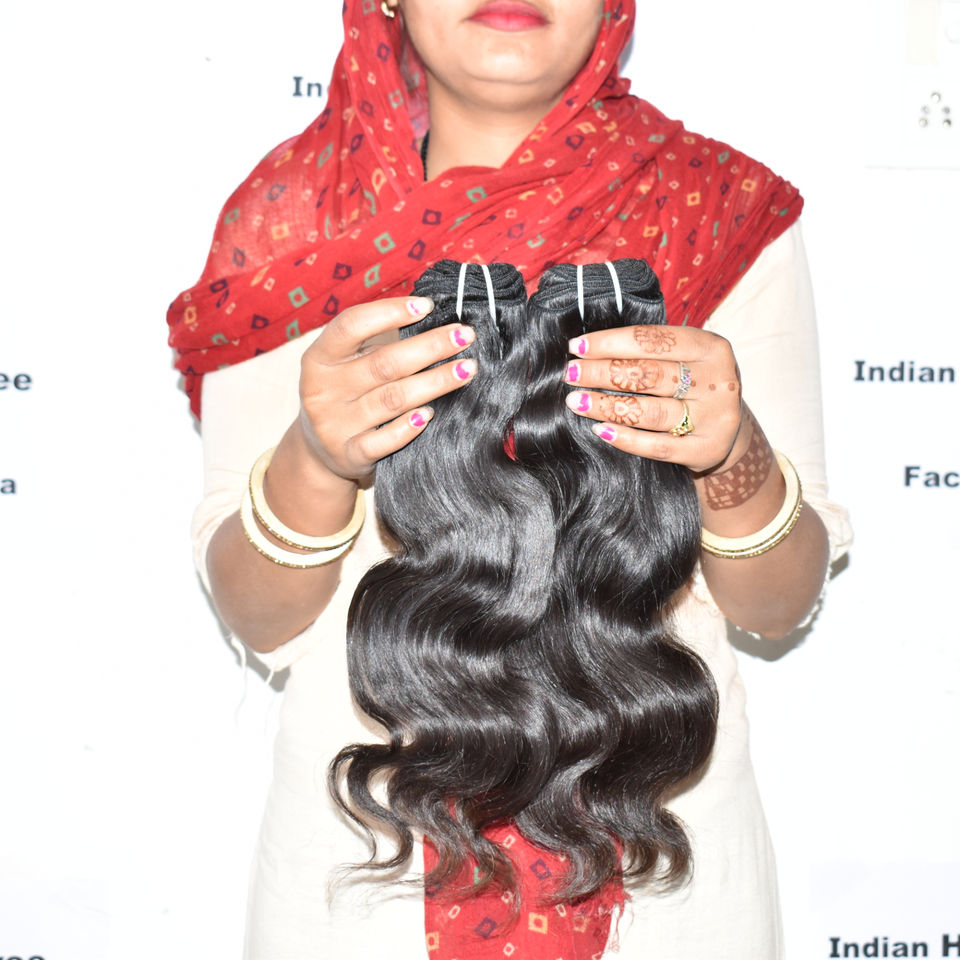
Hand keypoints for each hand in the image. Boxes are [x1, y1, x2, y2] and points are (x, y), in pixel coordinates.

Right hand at [298, 296, 477, 480]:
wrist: (319, 451)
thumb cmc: (345, 393)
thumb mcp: (345, 363)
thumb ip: (376, 343)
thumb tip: (432, 317)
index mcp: (319, 358)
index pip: (351, 325)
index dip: (390, 312)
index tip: (428, 306)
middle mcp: (322, 390)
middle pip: (384, 363)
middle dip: (431, 347)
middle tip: (465, 336)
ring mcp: (334, 424)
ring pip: (392, 399)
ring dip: (435, 383)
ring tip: (466, 370)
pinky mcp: (348, 454)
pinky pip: (384, 440)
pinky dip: (409, 427)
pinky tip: (431, 414)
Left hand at [563, 325, 745, 473]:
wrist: (729, 430)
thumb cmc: (693, 386)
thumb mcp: (684, 359)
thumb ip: (649, 352)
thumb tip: (587, 349)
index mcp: (711, 347)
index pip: (653, 340)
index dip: (610, 342)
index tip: (576, 347)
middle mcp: (718, 380)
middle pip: (649, 374)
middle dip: (602, 373)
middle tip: (570, 374)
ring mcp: (715, 417)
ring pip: (651, 411)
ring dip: (606, 406)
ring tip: (576, 401)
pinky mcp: (707, 449)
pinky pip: (659, 446)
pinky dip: (626, 438)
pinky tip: (601, 430)